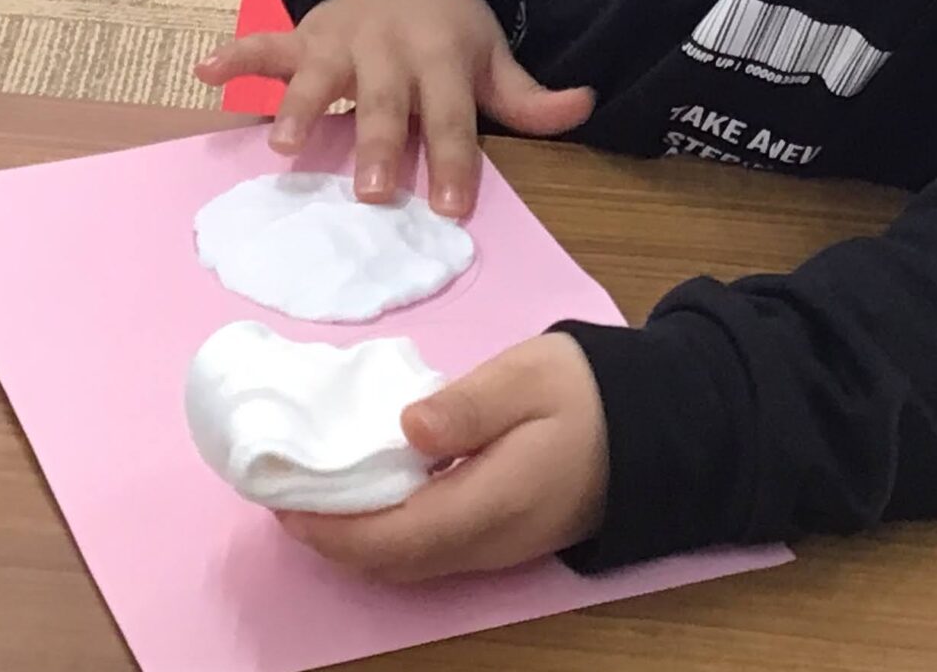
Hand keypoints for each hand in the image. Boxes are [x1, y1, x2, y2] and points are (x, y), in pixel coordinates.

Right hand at [194, 0, 593, 216]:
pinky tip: (204, 71)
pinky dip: (234, 55)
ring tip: (281, 146)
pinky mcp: (303, 36)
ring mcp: (340, 42)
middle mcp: (389, 50)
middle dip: (378, 145)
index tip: (452, 209)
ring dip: (301, 108)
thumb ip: (528, 95)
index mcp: (441, 56)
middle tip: (372, 193)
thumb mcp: (493, 54)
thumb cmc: (451, 25)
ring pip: (318, 76)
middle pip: (384, 103)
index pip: (451, 115)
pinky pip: (265, 45)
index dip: (454, 160)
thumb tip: (584, 106)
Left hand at [276, 335, 607, 581]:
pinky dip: (388, 534)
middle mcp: (490, 542)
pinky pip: (431, 551)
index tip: (284, 505)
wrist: (654, 428)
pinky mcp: (502, 538)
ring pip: (411, 562)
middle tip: (282, 497)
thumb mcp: (530, 375)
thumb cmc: (588, 391)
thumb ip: (470, 404)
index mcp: (493, 502)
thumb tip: (408, 427)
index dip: (335, 530)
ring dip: (357, 540)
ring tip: (314, 495)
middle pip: (395, 561)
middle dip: (333, 540)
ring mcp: (498, 548)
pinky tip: (372, 496)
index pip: (398, 536)